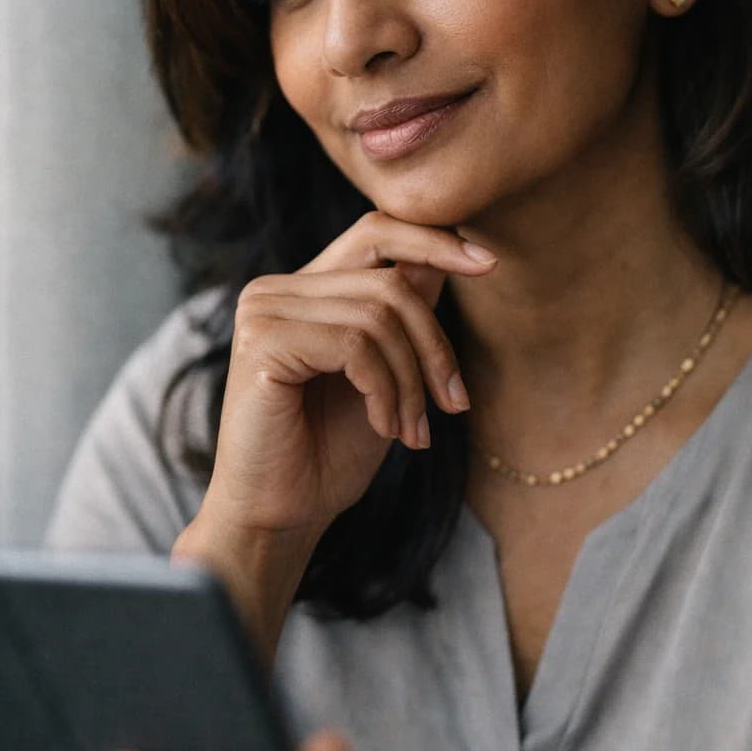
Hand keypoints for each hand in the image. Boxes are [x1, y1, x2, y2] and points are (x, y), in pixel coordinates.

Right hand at [181, 211, 496, 552]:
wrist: (279, 518)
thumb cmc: (328, 454)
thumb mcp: (385, 375)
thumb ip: (403, 317)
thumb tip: (448, 259)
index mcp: (302, 290)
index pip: (375, 233)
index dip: (434, 240)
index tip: (489, 265)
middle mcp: (276, 290)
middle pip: (390, 281)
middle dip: (434, 346)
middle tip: (453, 404)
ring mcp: (263, 311)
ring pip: (379, 316)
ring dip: (412, 381)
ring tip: (413, 430)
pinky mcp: (262, 341)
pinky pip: (355, 346)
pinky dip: (386, 391)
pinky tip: (386, 428)